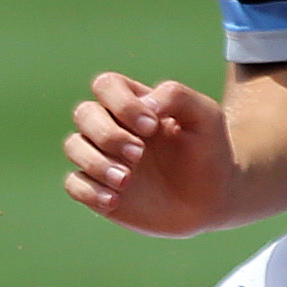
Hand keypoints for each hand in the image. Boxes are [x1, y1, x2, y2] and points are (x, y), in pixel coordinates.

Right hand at [63, 73, 233, 235]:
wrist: (212, 200)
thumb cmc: (209, 153)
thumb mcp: (206, 116)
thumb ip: (176, 96)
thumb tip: (143, 103)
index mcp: (135, 103)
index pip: (106, 85)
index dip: (122, 103)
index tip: (152, 128)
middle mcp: (113, 127)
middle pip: (84, 113)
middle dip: (108, 134)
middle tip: (139, 155)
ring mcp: (102, 157)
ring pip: (73, 146)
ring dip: (96, 162)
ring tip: (125, 181)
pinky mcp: (97, 188)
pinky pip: (73, 184)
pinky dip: (89, 191)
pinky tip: (115, 200)